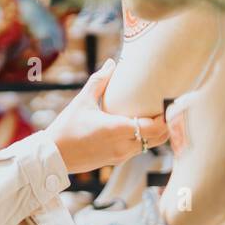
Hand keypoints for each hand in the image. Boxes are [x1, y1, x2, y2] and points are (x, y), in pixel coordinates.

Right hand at [42, 59, 169, 172]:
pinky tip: (142, 127)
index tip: (171, 101)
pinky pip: (139, 149)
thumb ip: (99, 81)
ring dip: (157, 132)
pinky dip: (145, 139)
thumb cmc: (66, 128)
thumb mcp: (82, 102)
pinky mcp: (117, 161)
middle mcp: (123, 145)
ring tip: (159, 115)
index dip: (167, 115)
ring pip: (150, 145)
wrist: (53, 156)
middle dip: (167, 123)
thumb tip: (112, 63)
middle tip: (169, 106)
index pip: (155, 126)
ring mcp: (121, 155)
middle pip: (159, 137)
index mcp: (117, 129)